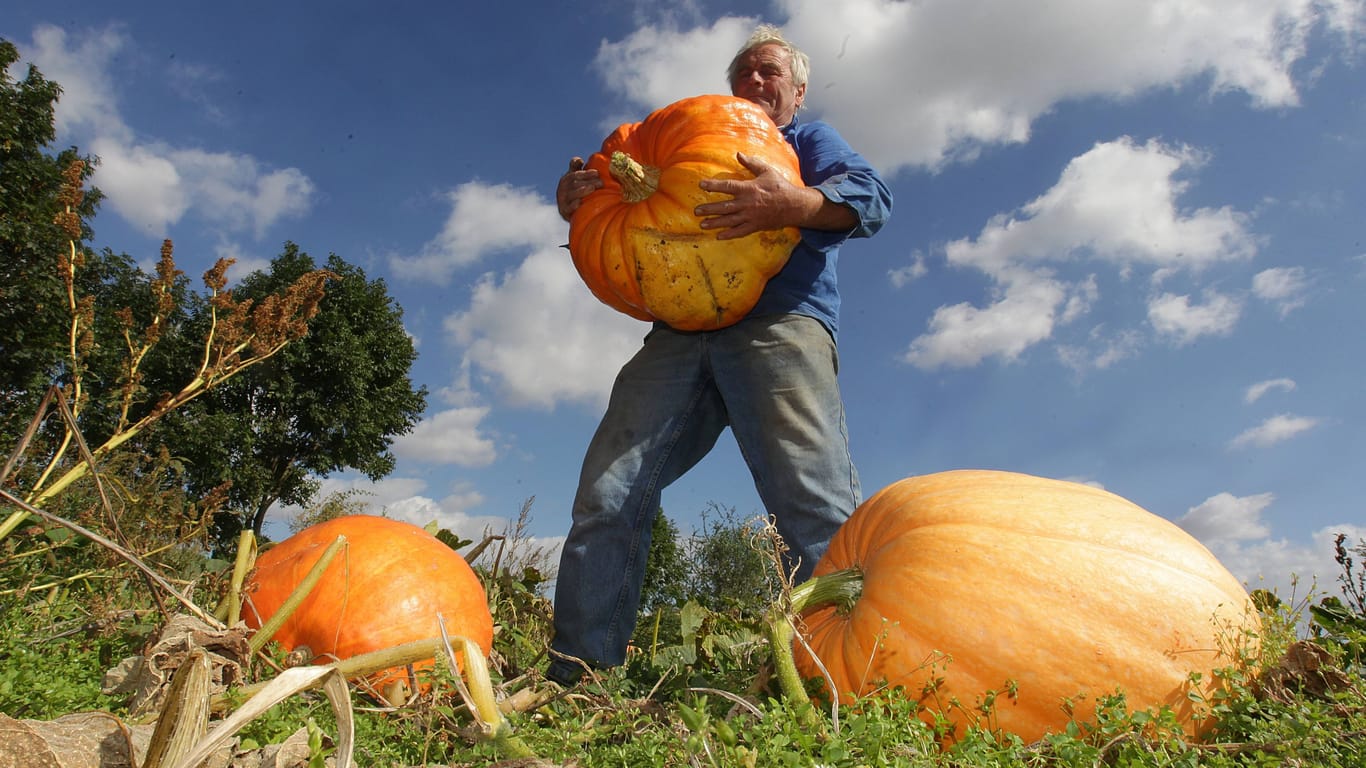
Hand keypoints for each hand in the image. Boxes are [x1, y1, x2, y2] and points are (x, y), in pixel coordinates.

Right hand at [556, 157, 602, 220]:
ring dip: (581, 191)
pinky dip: (573, 206)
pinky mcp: (563, 212)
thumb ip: (576, 168)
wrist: (571, 213)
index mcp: (566, 180)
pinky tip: (580, 203)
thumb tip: (578, 160)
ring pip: (571, 194)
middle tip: (601, 183)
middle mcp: (562, 189)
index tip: (596, 173)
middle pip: (575, 183)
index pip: (575, 174)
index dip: (585, 173)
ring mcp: (562, 200)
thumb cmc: (577, 193)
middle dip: (588, 181)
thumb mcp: (576, 180)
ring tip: (592, 189)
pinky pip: (567, 208)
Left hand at [695, 152, 819, 239]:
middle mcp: (746, 203)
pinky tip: (719, 236)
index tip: (701, 185)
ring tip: (702, 224)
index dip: (713, 185)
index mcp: (748, 188)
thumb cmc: (780, 187)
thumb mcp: (767, 171)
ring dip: (714, 223)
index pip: (727, 186)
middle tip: (696, 211)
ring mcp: (750, 216)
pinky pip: (740, 231)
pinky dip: (729, 234)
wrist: (794, 205)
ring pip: (729, 221)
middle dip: (709, 209)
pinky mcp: (755, 226)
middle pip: (724, 207)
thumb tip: (739, 153)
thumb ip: (752, 163)